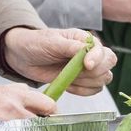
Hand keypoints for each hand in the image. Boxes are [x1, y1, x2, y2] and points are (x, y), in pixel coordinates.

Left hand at [1, 27, 116, 93]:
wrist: (23, 56)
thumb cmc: (36, 44)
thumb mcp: (51, 42)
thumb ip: (71, 46)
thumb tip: (88, 50)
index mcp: (85, 40)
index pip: (104, 52)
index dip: (98, 60)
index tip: (87, 65)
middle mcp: (90, 54)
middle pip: (108, 67)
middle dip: (92, 73)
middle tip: (72, 72)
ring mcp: (87, 69)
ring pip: (102, 80)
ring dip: (85, 82)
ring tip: (66, 76)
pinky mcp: (82, 81)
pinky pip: (93, 90)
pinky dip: (82, 91)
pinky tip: (68, 85)